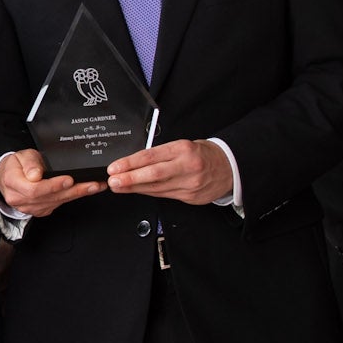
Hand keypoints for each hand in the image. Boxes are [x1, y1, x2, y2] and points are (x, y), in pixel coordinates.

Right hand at [0, 149, 102, 217]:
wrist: (9, 176)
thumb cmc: (16, 165)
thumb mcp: (21, 156)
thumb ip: (29, 164)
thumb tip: (35, 175)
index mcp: (13, 183)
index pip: (34, 189)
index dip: (53, 186)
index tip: (69, 180)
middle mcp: (20, 199)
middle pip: (49, 198)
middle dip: (73, 191)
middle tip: (92, 184)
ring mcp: (31, 207)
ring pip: (56, 202)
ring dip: (77, 194)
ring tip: (94, 186)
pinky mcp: (41, 210)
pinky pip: (58, 204)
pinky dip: (73, 197)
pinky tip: (85, 191)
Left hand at [105, 139, 232, 204]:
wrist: (229, 167)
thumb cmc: (203, 154)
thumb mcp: (184, 146)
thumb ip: (162, 154)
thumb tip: (135, 162)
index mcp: (183, 149)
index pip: (151, 156)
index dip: (130, 163)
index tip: (115, 167)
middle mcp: (187, 167)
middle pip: (153, 174)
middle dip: (130, 179)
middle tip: (113, 181)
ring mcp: (190, 184)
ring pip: (157, 188)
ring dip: (135, 188)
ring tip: (119, 186)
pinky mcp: (190, 197)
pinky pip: (164, 195)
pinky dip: (148, 193)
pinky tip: (136, 191)